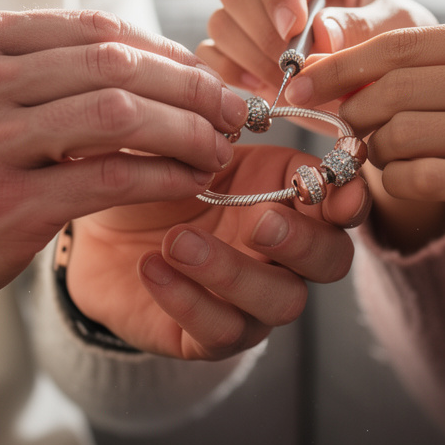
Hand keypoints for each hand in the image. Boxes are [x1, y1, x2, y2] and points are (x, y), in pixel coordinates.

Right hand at [0, 10, 250, 361]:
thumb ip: (33, 69)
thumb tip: (139, 58)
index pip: (90, 27)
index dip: (160, 48)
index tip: (200, 71)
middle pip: (114, 62)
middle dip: (189, 83)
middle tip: (234, 106)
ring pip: (120, 114)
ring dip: (187, 127)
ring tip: (219, 144)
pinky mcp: (3, 206)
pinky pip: (110, 179)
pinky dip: (164, 175)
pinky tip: (190, 181)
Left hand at [67, 144, 369, 359]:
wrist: (94, 225)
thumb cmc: (153, 178)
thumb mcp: (181, 144)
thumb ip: (216, 128)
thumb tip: (238, 108)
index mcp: (289, 198)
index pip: (343, 204)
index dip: (350, 200)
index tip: (340, 195)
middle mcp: (284, 254)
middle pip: (330, 262)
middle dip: (302, 242)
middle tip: (259, 221)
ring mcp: (252, 300)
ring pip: (281, 303)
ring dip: (235, 272)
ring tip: (177, 241)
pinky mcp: (208, 336)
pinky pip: (220, 330)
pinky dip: (188, 299)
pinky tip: (152, 267)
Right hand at [198, 0, 437, 105]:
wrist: (389, 84)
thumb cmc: (399, 41)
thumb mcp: (398, 28)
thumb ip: (364, 26)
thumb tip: (319, 32)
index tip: (293, 28)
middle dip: (260, 30)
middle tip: (292, 66)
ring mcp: (254, 15)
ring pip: (221, 22)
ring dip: (249, 57)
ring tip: (287, 83)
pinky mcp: (243, 51)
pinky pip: (213, 55)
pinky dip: (230, 74)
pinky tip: (262, 89)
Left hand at [291, 19, 444, 313]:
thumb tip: (354, 70)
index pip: (407, 42)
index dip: (344, 63)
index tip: (303, 83)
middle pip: (398, 85)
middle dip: (349, 110)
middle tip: (333, 130)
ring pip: (406, 132)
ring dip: (375, 152)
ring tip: (375, 159)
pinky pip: (430, 178)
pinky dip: (400, 183)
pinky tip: (402, 184)